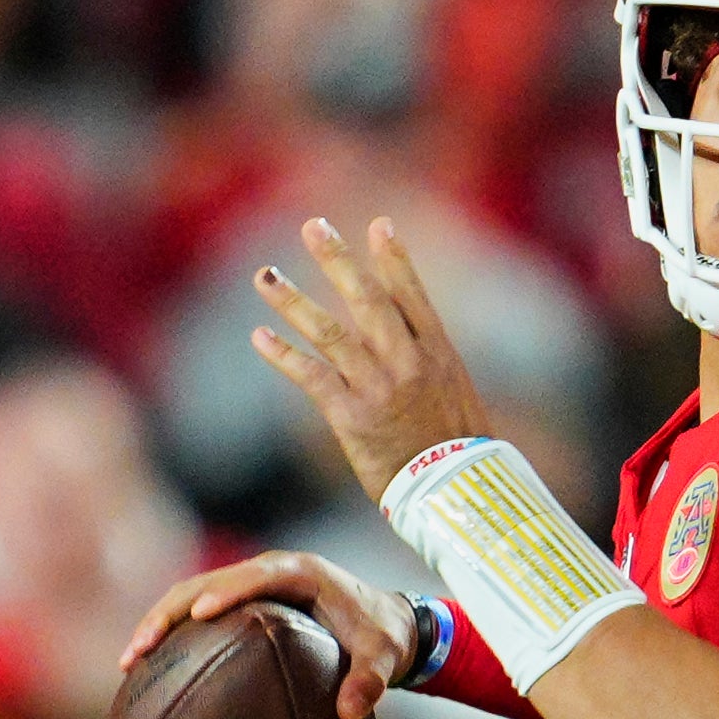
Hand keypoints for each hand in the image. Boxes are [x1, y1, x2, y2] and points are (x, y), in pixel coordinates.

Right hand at [122, 551, 418, 718]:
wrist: (385, 622)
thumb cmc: (383, 636)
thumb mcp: (386, 655)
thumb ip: (372, 680)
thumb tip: (349, 713)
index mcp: (301, 573)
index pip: (257, 575)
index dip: (227, 591)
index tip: (200, 614)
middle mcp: (269, 572)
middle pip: (207, 582)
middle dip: (171, 611)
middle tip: (142, 647)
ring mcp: (251, 586)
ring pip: (191, 595)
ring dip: (159, 623)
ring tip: (130, 662)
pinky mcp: (240, 603)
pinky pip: (197, 613)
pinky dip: (171, 635)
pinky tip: (146, 669)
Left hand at [253, 217, 492, 501]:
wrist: (456, 493)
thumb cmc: (459, 452)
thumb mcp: (457, 397)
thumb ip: (429, 364)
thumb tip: (408, 341)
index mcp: (438, 354)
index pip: (412, 295)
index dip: (395, 258)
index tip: (378, 225)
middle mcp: (408, 362)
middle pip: (368, 300)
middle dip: (338, 260)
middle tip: (313, 226)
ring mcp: (379, 387)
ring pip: (331, 333)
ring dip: (294, 301)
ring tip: (265, 275)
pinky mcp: (352, 416)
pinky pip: (313, 377)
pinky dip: (285, 356)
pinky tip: (259, 336)